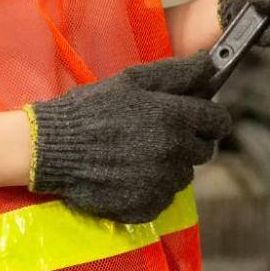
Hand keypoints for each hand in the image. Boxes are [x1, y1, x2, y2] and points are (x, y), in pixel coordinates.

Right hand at [29, 52, 231, 223]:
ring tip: (138, 153)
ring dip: (170, 166)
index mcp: (176, 118)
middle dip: (190, 141)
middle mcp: (174, 152)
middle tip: (159, 134)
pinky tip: (128, 174)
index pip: (219, 122)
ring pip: (184, 175)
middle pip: (204, 150)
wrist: (50, 148)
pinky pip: (164, 198)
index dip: (211, 118)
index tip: (201, 119)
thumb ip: (179, 73)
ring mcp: (160, 183)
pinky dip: (152, 189)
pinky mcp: (145, 207)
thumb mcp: (134, 80)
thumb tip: (212, 63)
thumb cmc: (92, 108)